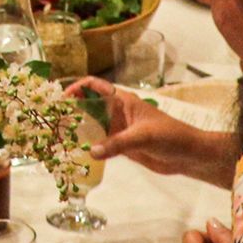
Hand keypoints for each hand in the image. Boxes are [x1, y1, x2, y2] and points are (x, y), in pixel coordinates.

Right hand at [73, 78, 239, 185]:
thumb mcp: (143, 137)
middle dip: (73, 109)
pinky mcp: (122, 146)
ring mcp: (119, 130)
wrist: (188, 156)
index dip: (78, 87)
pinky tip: (77, 152)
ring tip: (59, 136)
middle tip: (53, 120)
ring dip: (79, 128)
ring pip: (93, 124)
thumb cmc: (169, 137)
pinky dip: (89, 145)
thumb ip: (117, 144)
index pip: (96, 86)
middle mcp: (118, 112)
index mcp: (124, 101)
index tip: (62, 98)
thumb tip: (90, 151)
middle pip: (90, 105)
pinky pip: (101, 143)